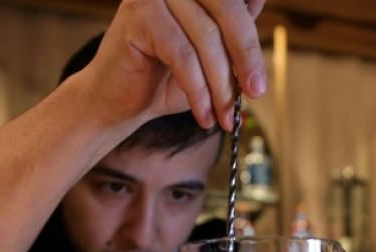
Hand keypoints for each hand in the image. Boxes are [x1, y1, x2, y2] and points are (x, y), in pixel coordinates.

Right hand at [81, 0, 267, 130]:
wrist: (114, 103)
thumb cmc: (161, 80)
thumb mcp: (210, 55)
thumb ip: (233, 29)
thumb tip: (261, 0)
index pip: (235, 4)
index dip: (251, 42)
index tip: (260, 81)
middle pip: (227, 13)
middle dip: (244, 58)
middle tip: (255, 94)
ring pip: (206, 38)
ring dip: (220, 84)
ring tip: (223, 116)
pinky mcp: (138, 15)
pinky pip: (183, 55)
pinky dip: (198, 89)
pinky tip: (203, 114)